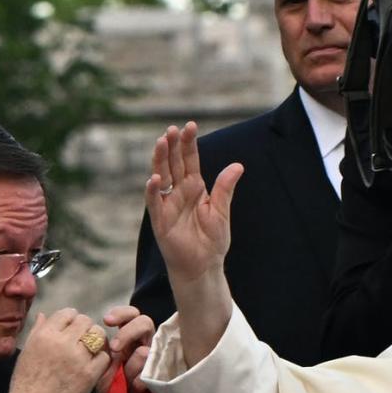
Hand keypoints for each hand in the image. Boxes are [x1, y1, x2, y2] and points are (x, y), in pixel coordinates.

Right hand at [3, 308, 111, 392]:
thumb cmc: (26, 383)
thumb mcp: (26, 352)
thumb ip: (37, 331)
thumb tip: (44, 315)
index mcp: (44, 335)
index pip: (67, 313)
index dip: (72, 319)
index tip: (72, 328)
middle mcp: (62, 343)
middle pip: (86, 321)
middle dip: (86, 328)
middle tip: (83, 339)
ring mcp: (77, 358)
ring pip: (98, 335)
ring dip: (97, 340)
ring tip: (91, 350)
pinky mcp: (89, 374)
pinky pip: (105, 356)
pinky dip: (101, 359)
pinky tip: (94, 364)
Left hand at [96, 305, 155, 392]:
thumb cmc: (108, 379)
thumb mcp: (102, 359)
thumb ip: (102, 345)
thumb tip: (97, 332)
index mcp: (129, 336)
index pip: (131, 314)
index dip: (121, 313)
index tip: (106, 321)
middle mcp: (144, 343)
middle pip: (145, 322)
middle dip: (128, 332)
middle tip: (114, 348)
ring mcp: (153, 359)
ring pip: (145, 351)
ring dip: (131, 365)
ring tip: (123, 376)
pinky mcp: (158, 377)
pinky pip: (148, 376)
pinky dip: (137, 382)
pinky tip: (130, 388)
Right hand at [146, 122, 242, 364]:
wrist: (203, 266)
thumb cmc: (212, 240)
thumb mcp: (221, 211)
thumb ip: (225, 188)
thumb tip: (238, 165)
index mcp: (195, 187)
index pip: (190, 160)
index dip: (189, 144)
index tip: (190, 126)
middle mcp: (179, 192)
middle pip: (173, 163)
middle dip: (172, 146)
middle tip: (172, 129)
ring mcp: (168, 204)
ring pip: (161, 176)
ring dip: (160, 160)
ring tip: (162, 142)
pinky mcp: (160, 220)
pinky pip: (154, 202)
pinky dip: (153, 190)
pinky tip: (155, 178)